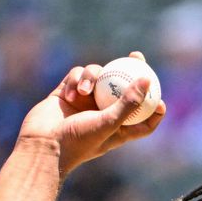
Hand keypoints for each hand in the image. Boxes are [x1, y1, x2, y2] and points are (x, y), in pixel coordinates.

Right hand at [18, 50, 165, 177]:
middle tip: (137, 56)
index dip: (153, 107)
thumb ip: (128, 103)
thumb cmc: (79, 140)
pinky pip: (76, 76)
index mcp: (118, 128)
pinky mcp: (67, 93)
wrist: (42, 144)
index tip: (159, 93)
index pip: (142, 118)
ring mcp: (84, 102)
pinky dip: (74, 80)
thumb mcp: (108, 123)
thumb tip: (147, 80)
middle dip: (130, 71)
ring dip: (91, 77)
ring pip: (97, 77)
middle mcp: (103, 113)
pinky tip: (68, 93)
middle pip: (122, 89)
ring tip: (83, 91)